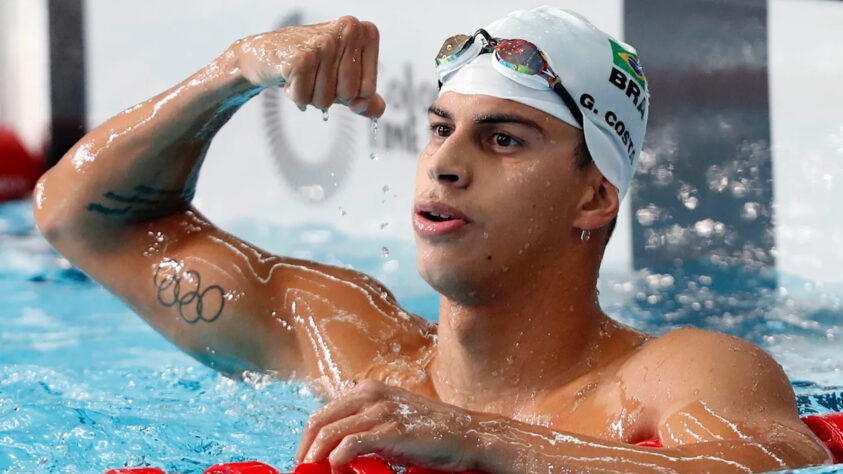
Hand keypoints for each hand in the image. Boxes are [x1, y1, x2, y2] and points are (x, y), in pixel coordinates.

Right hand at [230, 16, 383, 116]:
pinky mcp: (301, 56)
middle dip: (330, 96)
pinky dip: (295, 95)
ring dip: (311, 96)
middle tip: (316, 76)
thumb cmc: (311, 65)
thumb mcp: (343, 80)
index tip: (337, 79)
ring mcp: (324, 42)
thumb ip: (366, 97)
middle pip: (348, 95)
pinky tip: (289, 76)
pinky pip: (305, 97)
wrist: (268, 54)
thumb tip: (376, 111)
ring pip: (326, 99)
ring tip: (302, 75)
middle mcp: (348, 29)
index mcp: (364, 32)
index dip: (352, 96)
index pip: (368, 90)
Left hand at [295, 379, 481, 470]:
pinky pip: (349, 446)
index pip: (323, 413)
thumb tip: (337, 447)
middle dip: (305, 449)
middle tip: (304, 469)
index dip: (308, 439)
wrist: (466, 434)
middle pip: (319, 422)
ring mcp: (380, 412)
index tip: (305, 460)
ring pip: (329, 434)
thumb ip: (366, 423)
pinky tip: (339, 472)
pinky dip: (337, 463)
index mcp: (367, 390)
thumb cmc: (429, 431)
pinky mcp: (390, 432)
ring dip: (317, 459)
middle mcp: (370, 395)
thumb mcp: (391, 417)